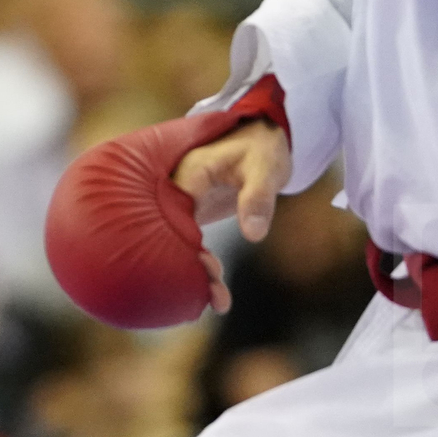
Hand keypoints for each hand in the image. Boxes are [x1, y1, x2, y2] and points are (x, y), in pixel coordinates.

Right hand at [171, 119, 292, 312]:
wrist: (262, 134)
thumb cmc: (262, 146)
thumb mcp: (266, 169)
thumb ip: (258, 199)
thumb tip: (254, 234)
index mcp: (187, 175)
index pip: (175, 216)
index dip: (187, 247)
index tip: (209, 271)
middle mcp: (176, 190)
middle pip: (172, 234)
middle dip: (191, 269)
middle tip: (219, 298)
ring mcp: (182, 203)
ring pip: (178, 242)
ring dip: (196, 272)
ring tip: (221, 302)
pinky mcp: (192, 213)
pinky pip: (187, 242)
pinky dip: (199, 264)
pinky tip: (214, 290)